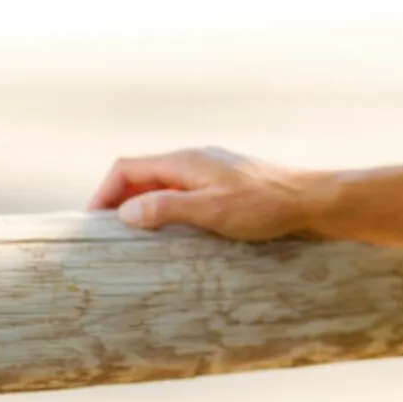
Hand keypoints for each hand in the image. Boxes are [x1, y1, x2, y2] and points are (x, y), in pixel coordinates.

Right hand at [87, 146, 312, 240]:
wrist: (311, 201)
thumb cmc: (265, 205)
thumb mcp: (212, 211)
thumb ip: (168, 209)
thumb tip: (125, 213)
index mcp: (186, 161)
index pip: (127, 167)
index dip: (103, 193)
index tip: (91, 225)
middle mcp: (194, 161)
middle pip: (141, 175)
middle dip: (117, 201)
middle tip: (104, 237)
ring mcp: (209, 172)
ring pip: (161, 185)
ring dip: (141, 207)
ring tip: (130, 240)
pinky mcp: (223, 186)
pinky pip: (180, 193)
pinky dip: (164, 209)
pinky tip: (168, 235)